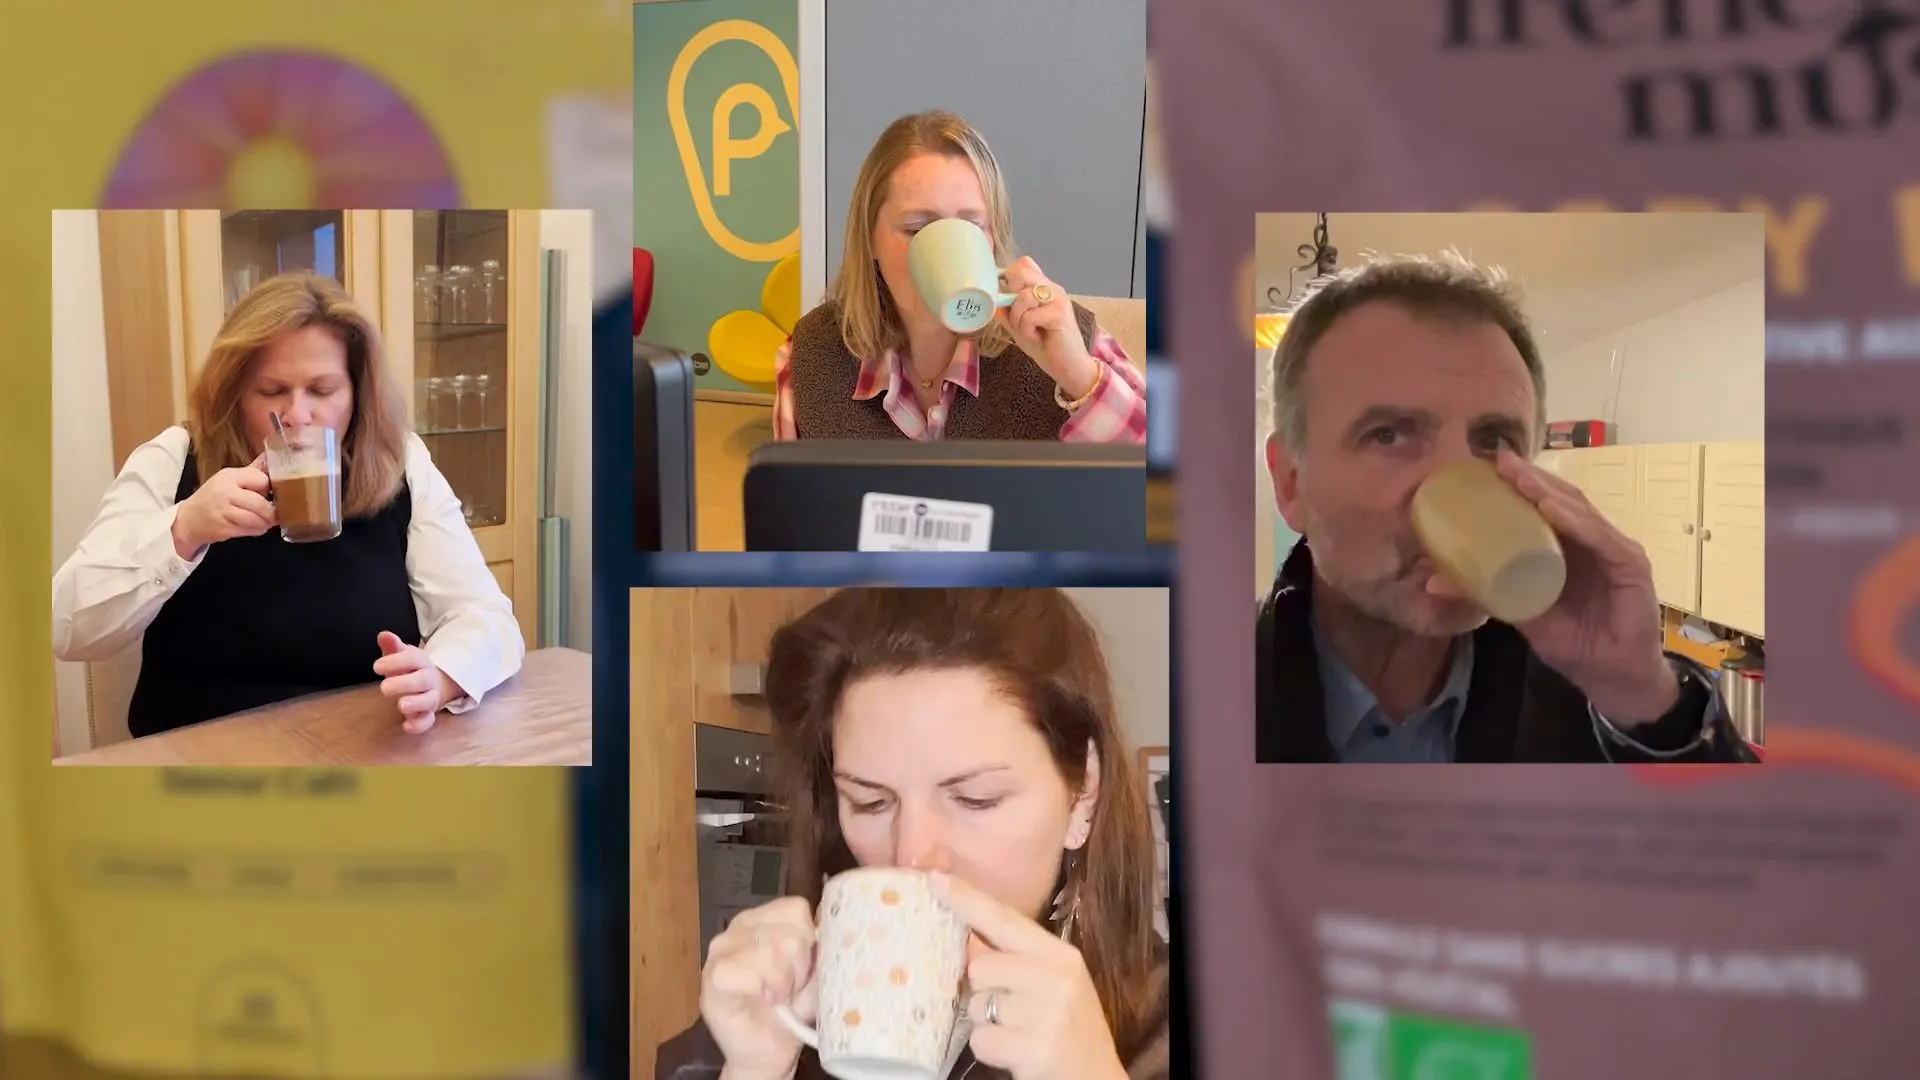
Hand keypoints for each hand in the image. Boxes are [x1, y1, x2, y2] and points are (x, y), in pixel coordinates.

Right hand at [170, 453, 275, 556]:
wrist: (188, 519)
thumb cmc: (213, 498)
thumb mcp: (229, 480)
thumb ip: (252, 471)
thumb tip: (270, 456)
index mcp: (229, 476)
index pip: (262, 479)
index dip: (268, 489)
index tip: (267, 494)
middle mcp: (225, 491)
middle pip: (261, 504)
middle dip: (270, 512)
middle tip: (271, 514)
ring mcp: (223, 510)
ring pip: (258, 519)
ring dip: (265, 523)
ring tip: (263, 521)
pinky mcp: (223, 527)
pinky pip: (250, 530)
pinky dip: (256, 530)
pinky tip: (252, 527)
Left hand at [372, 631, 459, 732]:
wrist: (432, 684)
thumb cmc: (409, 669)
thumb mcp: (400, 656)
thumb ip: (392, 647)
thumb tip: (383, 635)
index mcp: (421, 662)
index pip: (413, 658)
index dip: (396, 661)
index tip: (376, 667)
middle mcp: (428, 679)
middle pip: (422, 680)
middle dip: (405, 684)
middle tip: (384, 687)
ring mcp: (430, 697)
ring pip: (429, 700)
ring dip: (416, 703)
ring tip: (400, 705)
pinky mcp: (427, 714)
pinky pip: (428, 721)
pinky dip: (419, 725)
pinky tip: (406, 726)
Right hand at [700, 896, 819, 1079]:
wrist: (769, 1050)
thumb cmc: (792, 1008)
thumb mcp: (816, 971)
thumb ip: (823, 944)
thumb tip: (835, 926)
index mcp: (765, 917)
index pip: (796, 908)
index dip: (809, 941)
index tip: (804, 969)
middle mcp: (740, 925)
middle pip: (789, 932)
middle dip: (798, 967)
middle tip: (788, 987)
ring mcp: (722, 948)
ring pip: (770, 950)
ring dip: (782, 982)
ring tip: (776, 995)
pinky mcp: (713, 976)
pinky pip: (749, 972)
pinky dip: (763, 989)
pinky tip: (762, 999)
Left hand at [931, 871, 1126, 1079]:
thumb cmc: (1069, 1029)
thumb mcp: (1053, 986)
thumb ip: (1016, 961)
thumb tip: (968, 941)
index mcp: (1061, 956)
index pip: (1005, 919)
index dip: (967, 899)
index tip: (934, 880)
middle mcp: (1056, 978)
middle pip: (980, 967)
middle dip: (983, 991)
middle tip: (1010, 1011)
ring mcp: (1045, 1013)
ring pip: (976, 1005)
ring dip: (986, 1023)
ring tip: (1017, 1033)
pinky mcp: (1033, 1047)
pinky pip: (980, 1039)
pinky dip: (990, 1049)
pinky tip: (1016, 1053)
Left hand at [995, 256, 1098, 399]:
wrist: (1068, 367)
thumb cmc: (1045, 347)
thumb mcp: (1018, 327)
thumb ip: (1006, 311)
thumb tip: (990, 299)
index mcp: (1043, 287)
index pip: (1023, 264)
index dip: (1009, 279)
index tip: (1009, 302)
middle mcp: (1051, 288)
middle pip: (1020, 272)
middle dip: (1011, 298)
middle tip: (1019, 318)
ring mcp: (1057, 298)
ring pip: (1022, 296)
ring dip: (1018, 318)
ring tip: (1029, 331)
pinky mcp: (1059, 313)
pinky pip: (1029, 316)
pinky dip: (1027, 330)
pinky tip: (1036, 337)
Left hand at [1431, 449, 1677, 723]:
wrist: (1610, 678)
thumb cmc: (1571, 640)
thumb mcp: (1520, 613)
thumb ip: (1485, 593)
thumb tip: (1433, 581)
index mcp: (1568, 546)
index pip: (1544, 506)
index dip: (1518, 485)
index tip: (1486, 467)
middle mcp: (1592, 540)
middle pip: (1562, 500)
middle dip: (1531, 478)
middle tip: (1500, 460)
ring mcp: (1613, 550)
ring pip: (1580, 512)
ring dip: (1549, 492)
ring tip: (1521, 478)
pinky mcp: (1630, 567)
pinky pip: (1601, 539)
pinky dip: (1577, 522)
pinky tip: (1554, 510)